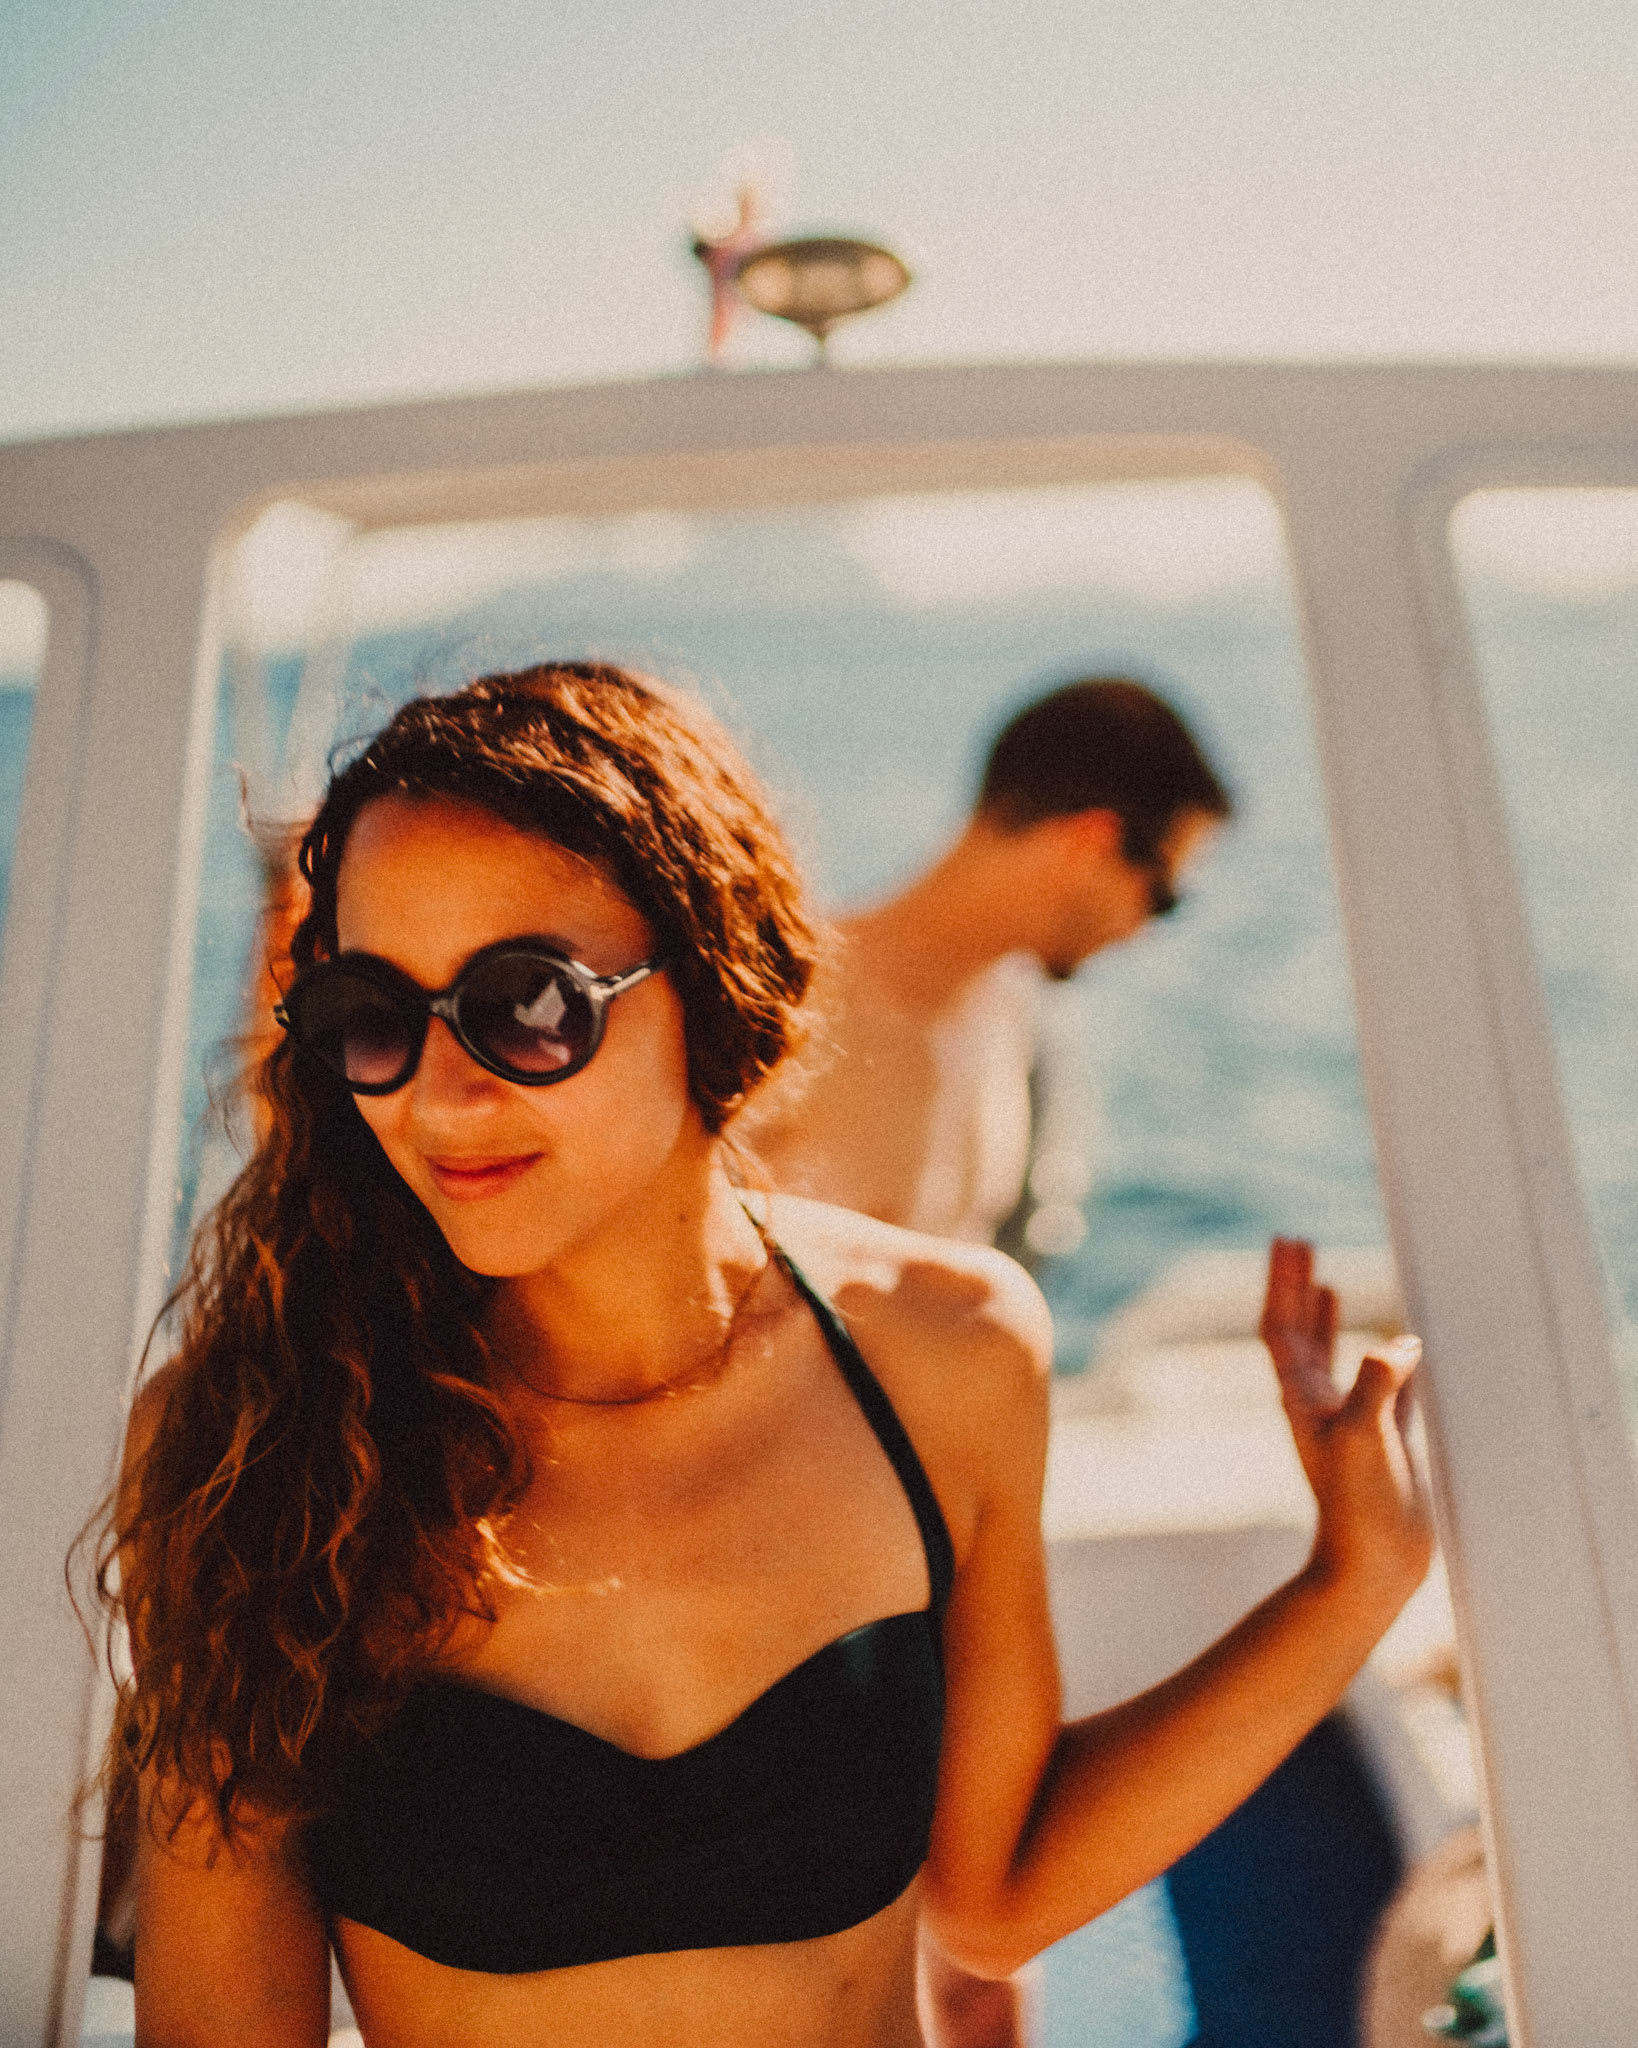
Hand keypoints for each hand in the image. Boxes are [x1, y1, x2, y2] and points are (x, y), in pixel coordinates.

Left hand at [1260, 1238, 1433, 1610]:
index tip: (1287, 1241)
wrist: (1373, 1569)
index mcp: (1302, 1398)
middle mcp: (1318, 1405)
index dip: (1283, 1283)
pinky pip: (1379, 1387)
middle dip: (1296, 1287)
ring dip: (1326, 1318)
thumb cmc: (1361, 1508)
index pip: (1282, 1327)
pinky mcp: (1382, 1442)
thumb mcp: (1366, 1438)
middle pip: (1298, 1331)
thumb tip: (1399, 1342)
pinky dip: (1382, 1359)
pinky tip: (1395, 1345)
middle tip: (1298, 1244)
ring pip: (1332, 1356)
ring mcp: (1348, 1422)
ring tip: (1327, 1283)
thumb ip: (1378, 1387)